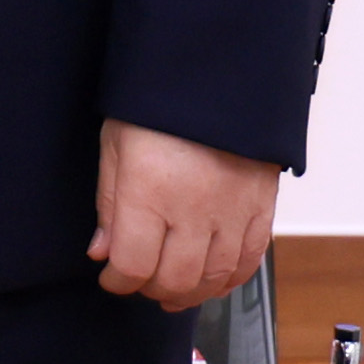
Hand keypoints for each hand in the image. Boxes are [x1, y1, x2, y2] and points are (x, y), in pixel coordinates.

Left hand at [90, 120, 280, 308]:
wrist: (216, 70)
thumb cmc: (158, 103)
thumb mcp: (115, 144)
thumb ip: (109, 204)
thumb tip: (103, 252)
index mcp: (148, 190)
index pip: (132, 265)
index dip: (117, 281)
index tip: (111, 276)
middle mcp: (192, 207)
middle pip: (174, 280)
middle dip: (150, 289)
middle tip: (140, 280)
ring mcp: (231, 210)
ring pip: (213, 278)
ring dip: (189, 292)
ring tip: (172, 288)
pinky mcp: (261, 206)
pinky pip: (249, 260)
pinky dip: (229, 279)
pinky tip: (212, 280)